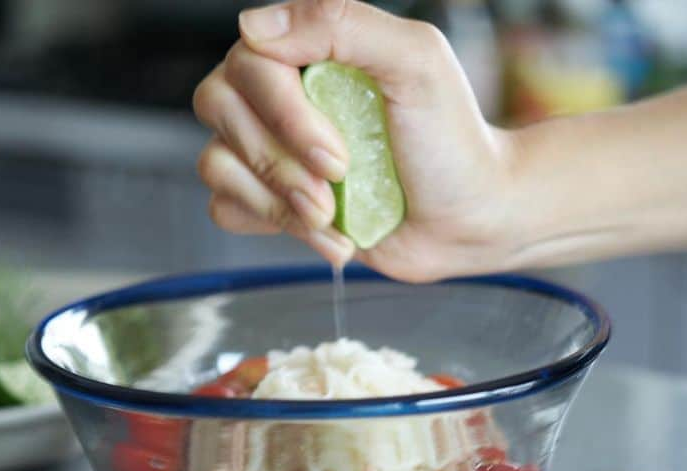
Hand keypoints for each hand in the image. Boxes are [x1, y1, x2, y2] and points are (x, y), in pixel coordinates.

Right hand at [192, 0, 513, 280]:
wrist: (468, 219)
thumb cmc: (451, 140)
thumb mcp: (416, 62)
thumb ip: (343, 24)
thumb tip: (255, 26)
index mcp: (307, 47)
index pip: (249, 60)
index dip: (283, 112)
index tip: (337, 152)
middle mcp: (278, 92)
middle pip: (219, 107)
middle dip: (279, 159)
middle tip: (339, 178)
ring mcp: (270, 146)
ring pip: (218, 163)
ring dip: (279, 200)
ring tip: (333, 214)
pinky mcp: (269, 198)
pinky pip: (227, 208)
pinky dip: (277, 227)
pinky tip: (328, 232)